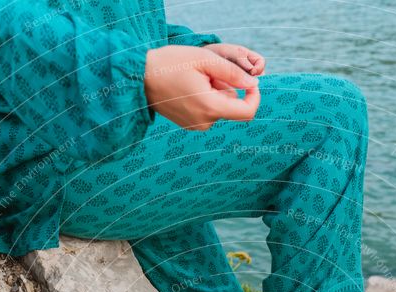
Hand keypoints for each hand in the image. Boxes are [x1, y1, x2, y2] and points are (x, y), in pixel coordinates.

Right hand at [144, 45, 259, 130]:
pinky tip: (189, 88)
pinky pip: (208, 111)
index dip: (254, 97)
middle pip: (231, 106)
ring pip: (219, 107)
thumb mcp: (205, 60)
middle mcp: (206, 122)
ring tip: (194, 79)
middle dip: (226, 88)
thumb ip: (233, 73)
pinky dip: (205, 99)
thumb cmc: (171, 64)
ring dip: (215, 92)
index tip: (251, 83)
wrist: (141, 78)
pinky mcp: (190, 125)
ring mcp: (197, 126)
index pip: (247, 112)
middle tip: (205, 73)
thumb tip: (253, 84)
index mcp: (211, 107)